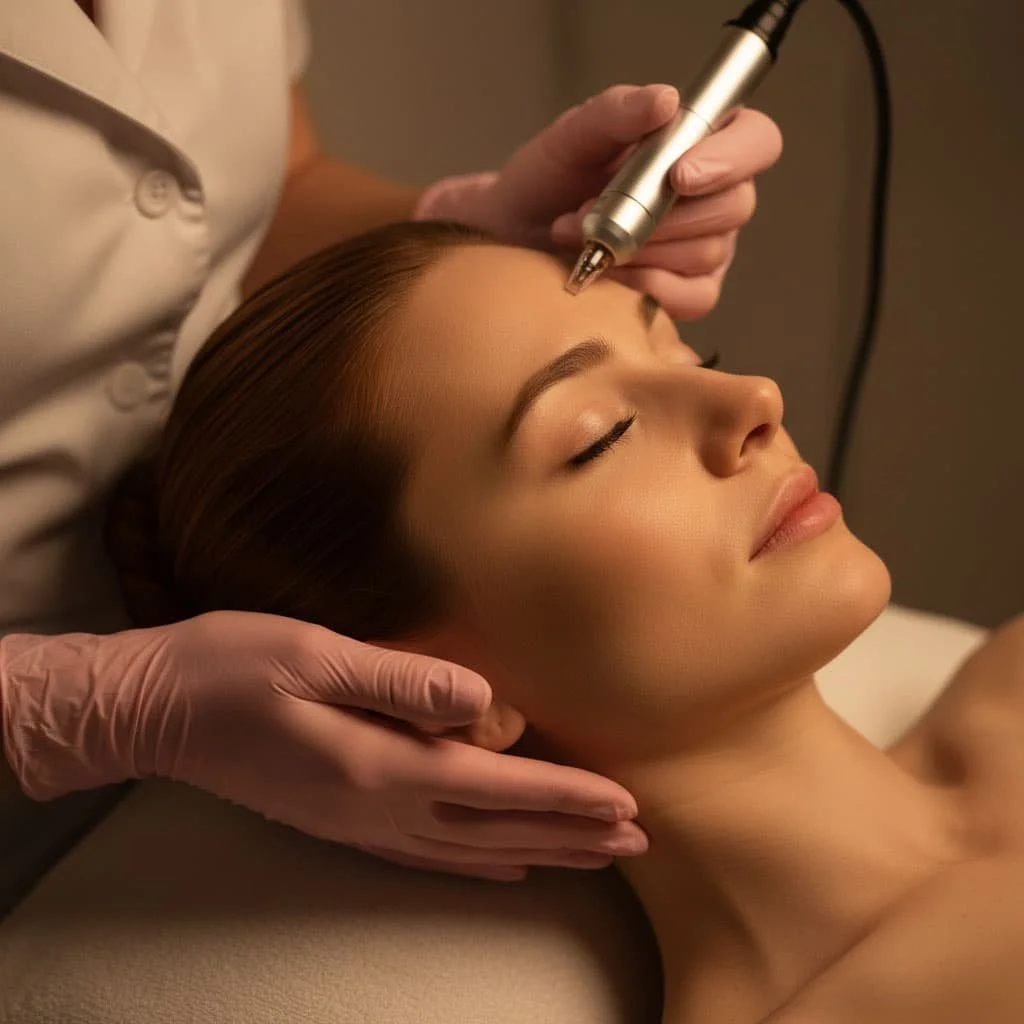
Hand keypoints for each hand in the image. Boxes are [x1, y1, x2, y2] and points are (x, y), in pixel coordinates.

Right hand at [0, 611, 645, 881]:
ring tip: (593, 857)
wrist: (157, 709)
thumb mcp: (315, 654)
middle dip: (570, 834)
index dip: (565, 797)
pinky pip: (428, 857)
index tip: (625, 805)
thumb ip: (403, 681)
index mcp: (379, 763)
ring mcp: (359, 824)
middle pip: (496, 831)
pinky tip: (505, 868)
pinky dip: (478, 866)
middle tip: (635, 840)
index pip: (496, 787)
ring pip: (471, 852)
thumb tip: (485, 702)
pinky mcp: (342, 821)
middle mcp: (377, 808)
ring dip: (538, 853)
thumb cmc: (232, 666)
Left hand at [417, 84, 782, 320]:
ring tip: (586, 239)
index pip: (756, 141)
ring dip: (641, 249)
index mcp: (703, 140)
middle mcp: (715, 195)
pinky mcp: (690, 292)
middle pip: (735, 205)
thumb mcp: (572, 135)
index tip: (678, 174)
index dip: (729, 159)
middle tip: (597, 212)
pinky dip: (647, 286)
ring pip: (707, 252)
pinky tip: (609, 274)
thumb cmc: (549, 180)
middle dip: (662, 215)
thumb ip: (617, 111)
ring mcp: (707, 247)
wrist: (516, 236)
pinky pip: (693, 296)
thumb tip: (666, 100)